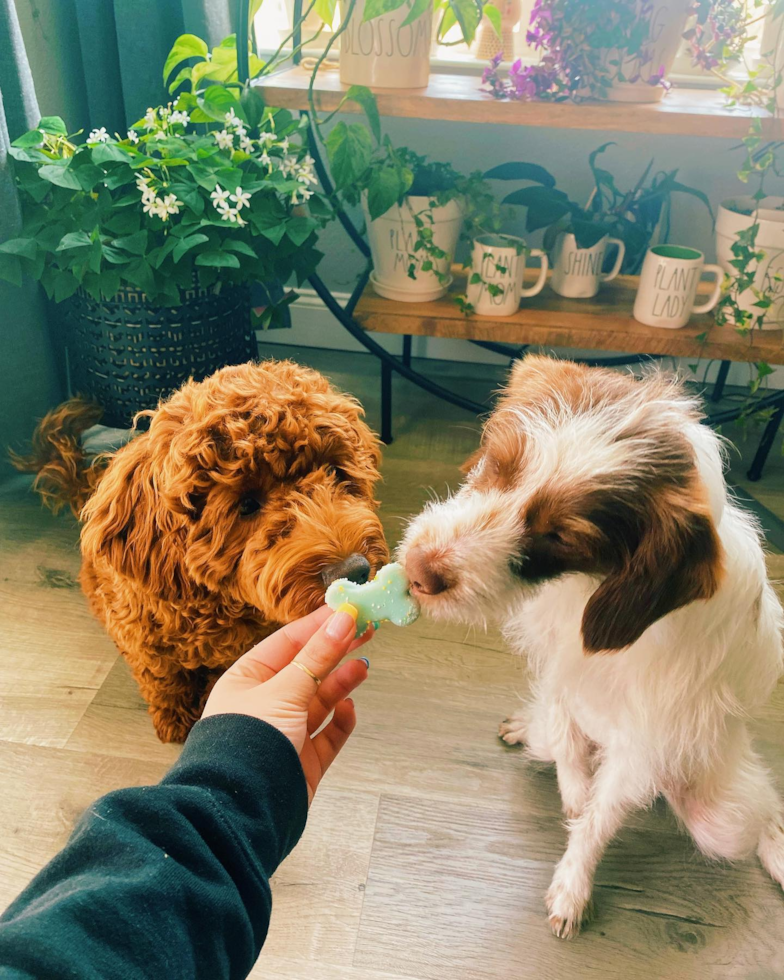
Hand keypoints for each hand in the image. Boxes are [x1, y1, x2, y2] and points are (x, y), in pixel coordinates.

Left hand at [202, 605, 370, 801]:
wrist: (242, 812)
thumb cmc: (249, 743)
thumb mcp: (285, 690)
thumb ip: (318, 656)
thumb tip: (342, 619)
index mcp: (247, 680)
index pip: (287, 643)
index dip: (319, 625)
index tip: (348, 609)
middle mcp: (264, 705)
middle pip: (306, 669)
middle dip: (336, 650)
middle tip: (367, 630)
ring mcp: (285, 734)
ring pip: (320, 700)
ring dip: (341, 682)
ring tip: (363, 666)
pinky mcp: (302, 762)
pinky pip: (327, 735)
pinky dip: (340, 720)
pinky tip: (349, 708)